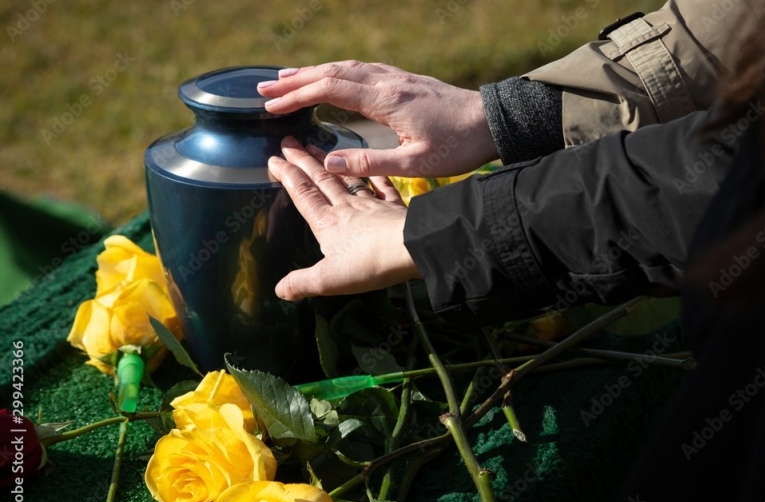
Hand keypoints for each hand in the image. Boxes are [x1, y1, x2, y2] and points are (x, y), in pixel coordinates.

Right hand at [258, 61, 498, 177]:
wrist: (493, 122)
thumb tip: (329, 163)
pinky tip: (331, 78)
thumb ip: (371, 163)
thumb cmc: (458, 146)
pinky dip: (336, 72)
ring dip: (313, 72)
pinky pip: (361, 70)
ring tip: (286, 79)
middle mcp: (387, 82)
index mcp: (386, 100)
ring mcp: (396, 78)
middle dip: (295, 80)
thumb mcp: (415, 163)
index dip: (297, 96)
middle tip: (263, 88)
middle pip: (332, 72)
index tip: (271, 105)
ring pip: (346, 67)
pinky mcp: (405, 81)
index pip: (330, 90)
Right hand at [268, 136, 421, 300]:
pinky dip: (374, 174)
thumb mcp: (328, 280)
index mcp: (327, 223)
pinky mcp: (394, 206)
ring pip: (346, 178)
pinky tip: (369, 167)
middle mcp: (346, 207)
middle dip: (302, 160)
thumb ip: (302, 283)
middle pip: (320, 180)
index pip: (302, 194)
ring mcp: (371, 204)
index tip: (273, 159)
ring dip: (329, 162)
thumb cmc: (369, 263)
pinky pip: (382, 185)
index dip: (286, 176)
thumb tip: (279, 290)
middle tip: (289, 143)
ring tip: (316, 148)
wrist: (411, 248)